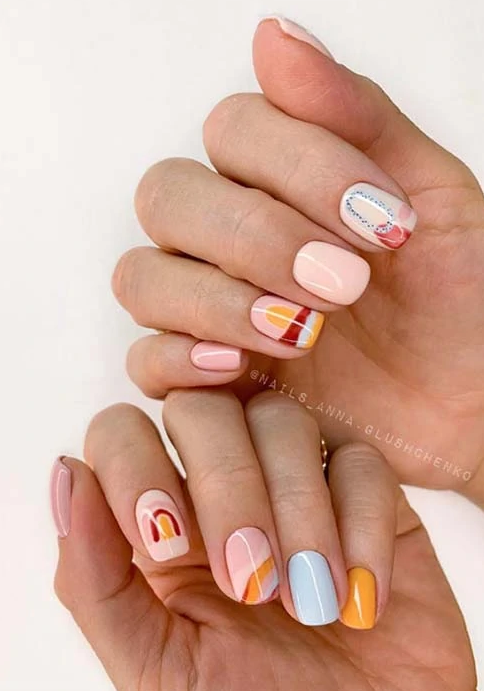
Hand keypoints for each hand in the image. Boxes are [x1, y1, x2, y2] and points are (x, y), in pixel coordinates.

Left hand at [52, 394, 475, 689]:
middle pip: (204, 409)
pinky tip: (360, 599)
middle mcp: (225, 484)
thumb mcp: (157, 664)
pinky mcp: (367, 491)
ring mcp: (298, 478)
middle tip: (251, 580)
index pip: (122, 433)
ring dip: (297, 509)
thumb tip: (68, 475)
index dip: (133, 467)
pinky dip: (360, 528)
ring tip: (311, 602)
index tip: (168, 544)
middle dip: (228, 486)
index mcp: (164, 517)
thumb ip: (97, 580)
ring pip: (282, 420)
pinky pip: (361, 461)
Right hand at [113, 18, 483, 503]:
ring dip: (219, 298)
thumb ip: (357, 118)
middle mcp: (231, 240)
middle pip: (167, 197)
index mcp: (280, 184)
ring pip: (142, 276)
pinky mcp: (206, 381)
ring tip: (306, 332)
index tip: (383, 223)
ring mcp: (211, 310)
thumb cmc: (459, 303)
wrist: (469, 403)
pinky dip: (181, 357)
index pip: (232, 130)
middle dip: (257, 236)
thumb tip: (275, 36)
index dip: (298, 165)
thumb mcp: (433, 198)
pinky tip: (242, 368)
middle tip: (345, 283)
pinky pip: (146, 361)